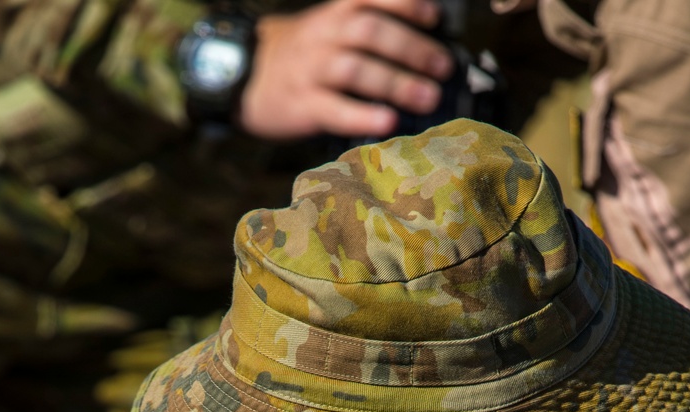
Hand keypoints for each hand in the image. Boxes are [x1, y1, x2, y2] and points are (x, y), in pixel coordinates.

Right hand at [239, 0, 453, 139]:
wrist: (246, 77)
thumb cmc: (302, 57)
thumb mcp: (328, 29)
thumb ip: (365, 32)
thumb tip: (421, 50)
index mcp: (334, 13)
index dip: (406, 5)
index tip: (435, 18)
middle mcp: (324, 36)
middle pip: (371, 32)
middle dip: (412, 48)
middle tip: (444, 68)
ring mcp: (311, 70)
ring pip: (356, 69)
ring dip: (396, 83)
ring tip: (428, 99)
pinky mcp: (302, 105)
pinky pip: (334, 109)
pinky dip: (363, 115)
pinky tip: (388, 123)